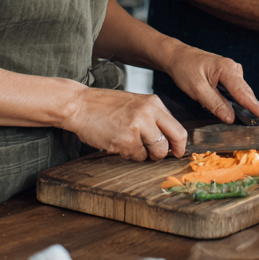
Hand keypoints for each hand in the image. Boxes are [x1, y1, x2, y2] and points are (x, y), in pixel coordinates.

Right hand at [62, 88, 187, 161]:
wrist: (79, 104)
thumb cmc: (105, 106)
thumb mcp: (135, 104)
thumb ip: (153, 118)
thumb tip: (169, 139)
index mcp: (154, 103)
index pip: (178, 129)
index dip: (179, 145)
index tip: (176, 152)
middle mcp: (148, 113)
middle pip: (171, 142)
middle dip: (164, 153)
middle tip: (154, 154)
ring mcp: (137, 126)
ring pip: (154, 152)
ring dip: (144, 154)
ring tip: (128, 142)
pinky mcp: (125, 140)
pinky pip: (136, 156)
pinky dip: (128, 154)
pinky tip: (118, 142)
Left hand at [161, 44, 258, 125]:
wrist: (177, 56)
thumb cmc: (185, 69)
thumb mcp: (197, 89)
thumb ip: (215, 103)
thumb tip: (231, 118)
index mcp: (227, 70)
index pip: (245, 94)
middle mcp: (234, 69)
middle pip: (247, 94)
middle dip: (255, 111)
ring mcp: (232, 72)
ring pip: (242, 94)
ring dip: (245, 107)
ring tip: (254, 122)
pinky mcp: (228, 76)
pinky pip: (236, 92)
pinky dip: (237, 102)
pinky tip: (235, 111)